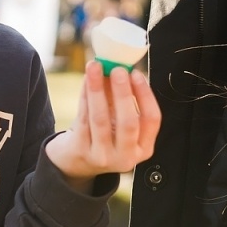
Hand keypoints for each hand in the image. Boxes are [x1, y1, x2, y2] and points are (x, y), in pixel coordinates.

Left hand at [44, 62, 162, 189]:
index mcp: (143, 148)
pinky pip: (84, 119)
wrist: (75, 161)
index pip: (152, 120)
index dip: (145, 95)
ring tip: (96, 67)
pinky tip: (86, 80)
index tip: (136, 73)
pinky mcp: (82, 152)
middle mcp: (126, 157)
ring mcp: (103, 157)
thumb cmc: (102, 136)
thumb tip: (119, 66)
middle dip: (123, 92)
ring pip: (101, 119)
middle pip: (129, 122)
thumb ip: (121, 98)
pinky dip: (85, 96)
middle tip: (117, 69)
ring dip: (98, 89)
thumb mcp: (118, 122)